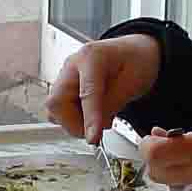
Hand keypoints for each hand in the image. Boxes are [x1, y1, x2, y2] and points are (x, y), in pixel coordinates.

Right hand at [46, 35, 161, 141]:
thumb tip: (95, 126)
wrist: (134, 52)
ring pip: (55, 110)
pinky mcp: (64, 88)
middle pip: (58, 102)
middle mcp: (72, 65)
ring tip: (98, 119)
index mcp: (92, 57)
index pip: (87, 93)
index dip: (89, 118)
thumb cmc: (136, 61)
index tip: (92, 138)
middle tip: (97, 130)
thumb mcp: (133, 82)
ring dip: (74, 122)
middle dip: (76, 122)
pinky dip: (73, 119)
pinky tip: (90, 115)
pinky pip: (59, 111)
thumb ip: (113, 103)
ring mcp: (65, 76)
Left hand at [139, 121, 191, 188]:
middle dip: (156, 161)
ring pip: (170, 187)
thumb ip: (187, 136)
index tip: (154, 139)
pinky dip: (189, 188)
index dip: (147, 145)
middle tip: (170, 152)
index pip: (154, 153)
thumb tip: (158, 135)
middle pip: (155, 173)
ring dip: (173, 175)